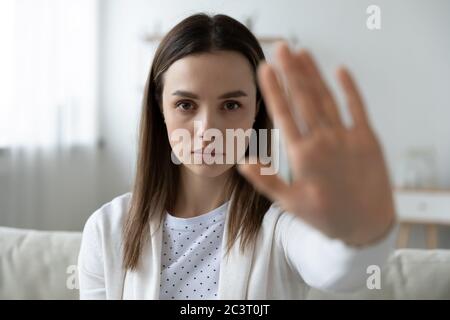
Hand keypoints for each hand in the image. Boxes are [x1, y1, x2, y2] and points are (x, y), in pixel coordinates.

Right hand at [238, 43, 395, 245]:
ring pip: (327, 98)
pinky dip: (349, 88)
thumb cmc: (326, 215)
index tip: (265, 68)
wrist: (367, 225)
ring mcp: (347, 138)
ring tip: (302, 53)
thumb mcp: (290, 203)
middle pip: (304, 98)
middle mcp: (324, 142)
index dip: (273, 88)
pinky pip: (357, 108)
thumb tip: (242, 161)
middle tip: (281, 48)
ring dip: (314, 74)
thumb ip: (265, 180)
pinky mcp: (368, 139)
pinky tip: (340, 70)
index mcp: (302, 156)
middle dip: (291, 70)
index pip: (284, 114)